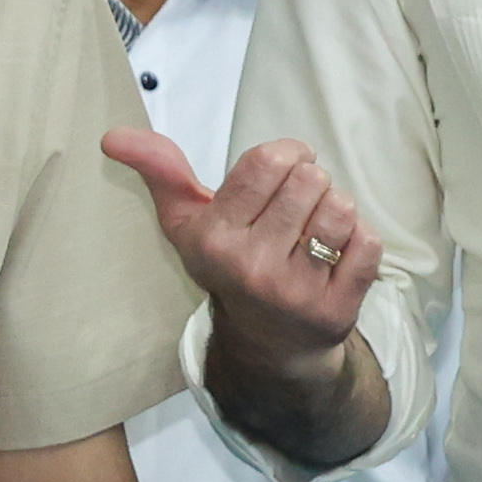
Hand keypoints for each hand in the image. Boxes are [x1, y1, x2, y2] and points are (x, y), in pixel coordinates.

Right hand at [106, 129, 377, 360]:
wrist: (269, 346)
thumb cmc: (230, 266)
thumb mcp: (188, 222)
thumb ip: (161, 172)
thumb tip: (114, 136)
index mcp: (215, 239)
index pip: (268, 160)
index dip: (287, 155)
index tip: (283, 171)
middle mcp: (252, 267)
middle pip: (310, 180)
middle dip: (310, 186)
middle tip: (296, 212)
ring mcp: (295, 292)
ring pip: (341, 208)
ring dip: (336, 213)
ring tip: (315, 233)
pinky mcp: (336, 310)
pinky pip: (367, 244)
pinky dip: (359, 243)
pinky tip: (336, 259)